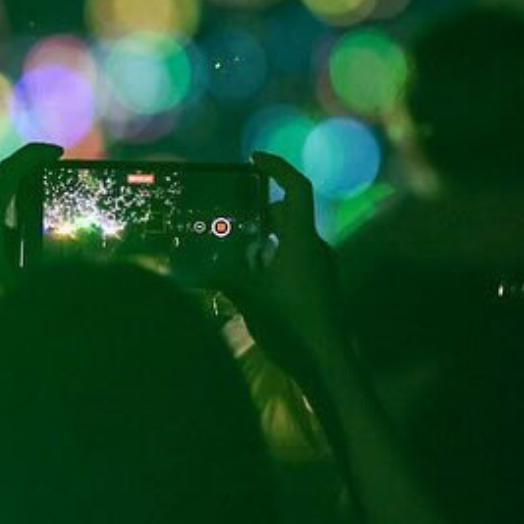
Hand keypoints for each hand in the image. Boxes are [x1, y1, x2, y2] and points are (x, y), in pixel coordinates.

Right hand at [219, 152, 350, 391]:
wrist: (328, 364)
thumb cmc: (291, 324)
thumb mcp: (249, 298)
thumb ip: (224, 278)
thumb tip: (196, 269)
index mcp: (302, 241)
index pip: (297, 189)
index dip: (278, 168)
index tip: (255, 159)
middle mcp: (316, 249)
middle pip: (290, 215)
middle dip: (261, 212)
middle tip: (232, 215)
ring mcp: (322, 270)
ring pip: (292, 240)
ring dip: (266, 239)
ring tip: (236, 250)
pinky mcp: (321, 289)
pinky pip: (296, 261)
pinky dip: (274, 259)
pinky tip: (253, 280)